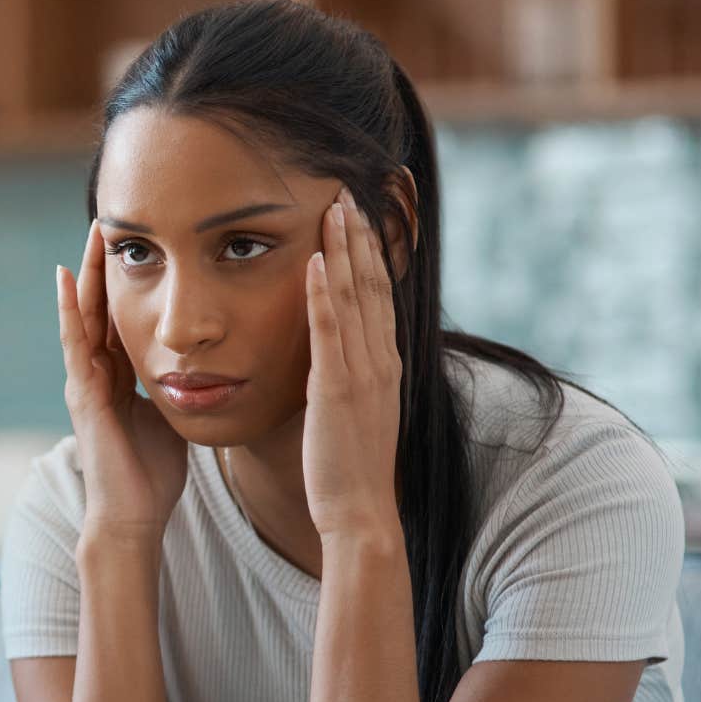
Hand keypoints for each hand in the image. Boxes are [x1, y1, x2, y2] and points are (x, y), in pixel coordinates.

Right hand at [59, 222, 188, 543]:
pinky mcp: (84, 394)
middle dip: (104, 265)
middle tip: (111, 220)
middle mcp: (97, 374)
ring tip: (93, 233)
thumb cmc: (153, 475)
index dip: (128, 279)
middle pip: (99, 306)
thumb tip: (209, 367)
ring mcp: (85, 382)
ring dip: (87, 274)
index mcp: (119, 378)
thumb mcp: (172, 417)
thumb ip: (179, 389)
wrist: (133, 515)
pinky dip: (70, 308)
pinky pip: (74, 343)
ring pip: (84, 315)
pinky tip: (67, 277)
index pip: (121, 317)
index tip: (140, 242)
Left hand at [302, 187, 403, 538]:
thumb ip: (346, 375)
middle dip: (361, 235)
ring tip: (335, 206)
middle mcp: (380, 360)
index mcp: (383, 363)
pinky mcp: (336, 389)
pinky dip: (324, 294)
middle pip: (373, 283)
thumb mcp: (352, 410)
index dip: (372, 251)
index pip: (380, 294)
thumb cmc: (349, 467)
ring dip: (345, 249)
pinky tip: (316, 261)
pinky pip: (330, 332)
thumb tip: (330, 355)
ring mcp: (361, 373)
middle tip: (349, 189)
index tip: (362, 213)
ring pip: (356, 297)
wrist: (359, 512)